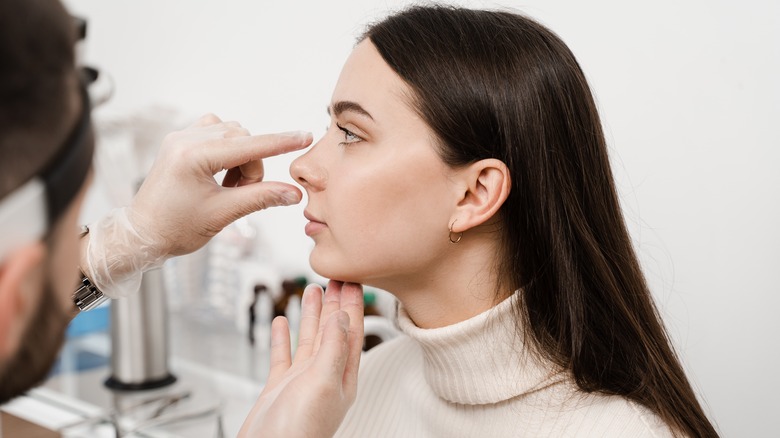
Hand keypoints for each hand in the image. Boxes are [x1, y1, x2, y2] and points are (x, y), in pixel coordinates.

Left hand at [129, 113, 311, 256]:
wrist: (141, 235)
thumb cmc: (174, 228)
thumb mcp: (223, 214)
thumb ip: (260, 198)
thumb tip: (293, 193)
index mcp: (192, 156)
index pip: (248, 145)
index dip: (280, 142)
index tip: (304, 136)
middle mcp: (184, 140)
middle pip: (242, 138)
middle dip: (251, 165)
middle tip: (242, 193)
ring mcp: (180, 138)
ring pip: (231, 133)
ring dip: (240, 158)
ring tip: (228, 187)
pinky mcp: (179, 142)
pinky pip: (215, 132)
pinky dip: (227, 151)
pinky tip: (220, 174)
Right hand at [238, 281, 363, 437]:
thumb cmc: (300, 430)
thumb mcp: (323, 382)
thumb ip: (333, 348)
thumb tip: (343, 316)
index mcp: (343, 376)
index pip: (352, 331)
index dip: (353, 304)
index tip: (353, 278)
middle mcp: (325, 376)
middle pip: (332, 330)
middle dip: (335, 303)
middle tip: (335, 275)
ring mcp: (302, 381)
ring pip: (309, 338)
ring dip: (311, 314)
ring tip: (312, 289)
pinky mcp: (279, 388)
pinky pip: (282, 355)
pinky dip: (282, 337)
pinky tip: (279, 321)